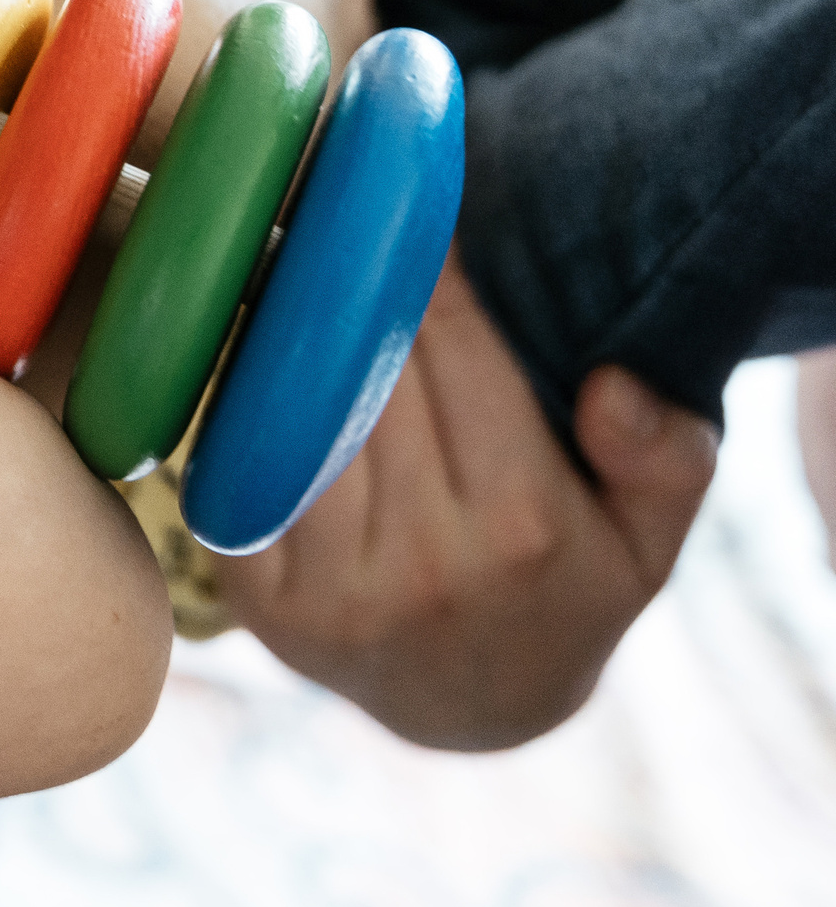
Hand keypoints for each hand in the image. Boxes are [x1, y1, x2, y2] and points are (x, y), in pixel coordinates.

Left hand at [216, 246, 719, 750]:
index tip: (403, 199)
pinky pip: (242, 468)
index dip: (425, 265)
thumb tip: (610, 386)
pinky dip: (245, 404)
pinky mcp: (261, 602)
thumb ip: (665, 456)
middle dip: (354, 287)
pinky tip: (251, 351)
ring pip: (296, 412)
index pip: (457, 351)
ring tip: (286, 266)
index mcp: (524, 529)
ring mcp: (333, 589)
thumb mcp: (647, 536)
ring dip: (289, 334)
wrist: (472, 707)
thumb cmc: (566, 589)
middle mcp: (425, 564)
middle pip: (368, 371)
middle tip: (335, 215)